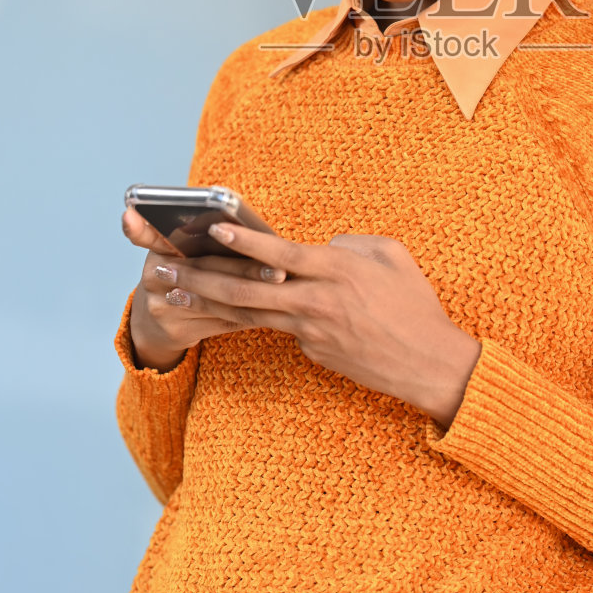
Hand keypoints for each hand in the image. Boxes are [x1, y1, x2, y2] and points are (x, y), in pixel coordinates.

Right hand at [121, 207, 289, 373]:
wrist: (156, 323)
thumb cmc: (186, 273)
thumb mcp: (185, 251)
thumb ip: (206, 236)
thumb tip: (249, 221)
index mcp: (158, 247)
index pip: (155, 232)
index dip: (165, 229)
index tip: (215, 227)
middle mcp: (155, 275)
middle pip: (206, 268)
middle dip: (246, 269)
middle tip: (280, 270)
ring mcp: (162, 305)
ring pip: (217, 299)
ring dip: (253, 294)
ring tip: (282, 289)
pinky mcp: (177, 330)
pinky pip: (222, 321)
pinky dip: (250, 314)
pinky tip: (273, 310)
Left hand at [142, 221, 481, 426]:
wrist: (428, 364)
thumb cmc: (415, 304)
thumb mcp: (392, 255)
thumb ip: (351, 243)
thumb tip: (322, 247)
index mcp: (336, 271)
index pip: (280, 253)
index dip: (245, 240)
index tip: (213, 228)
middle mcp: (316, 302)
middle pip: (247, 289)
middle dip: (200, 278)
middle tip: (164, 269)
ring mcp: (310, 331)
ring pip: (249, 313)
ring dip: (206, 302)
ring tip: (169, 294)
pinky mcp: (312, 352)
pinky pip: (275, 329)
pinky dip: (243, 319)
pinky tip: (214, 312)